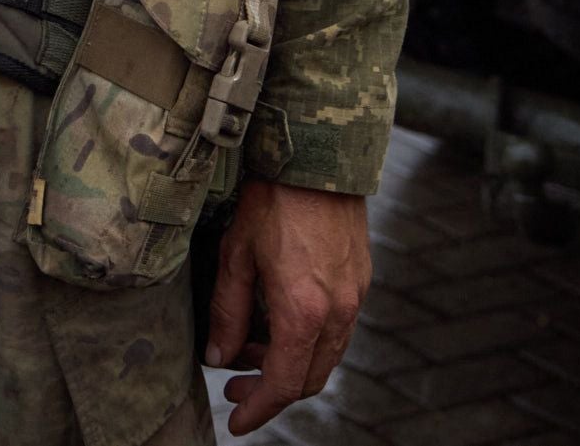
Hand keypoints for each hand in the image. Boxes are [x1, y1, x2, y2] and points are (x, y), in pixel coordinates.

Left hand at [205, 181, 369, 435]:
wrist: (317, 159)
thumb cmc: (271, 201)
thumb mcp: (235, 256)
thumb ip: (227, 312)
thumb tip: (218, 357)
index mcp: (303, 310)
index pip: (282, 383)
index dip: (258, 409)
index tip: (237, 421)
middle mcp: (337, 311)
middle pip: (309, 378)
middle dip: (270, 390)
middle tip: (235, 385)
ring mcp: (355, 298)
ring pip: (326, 357)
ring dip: (290, 364)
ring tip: (250, 346)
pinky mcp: (361, 282)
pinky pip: (337, 331)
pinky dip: (307, 340)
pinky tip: (278, 321)